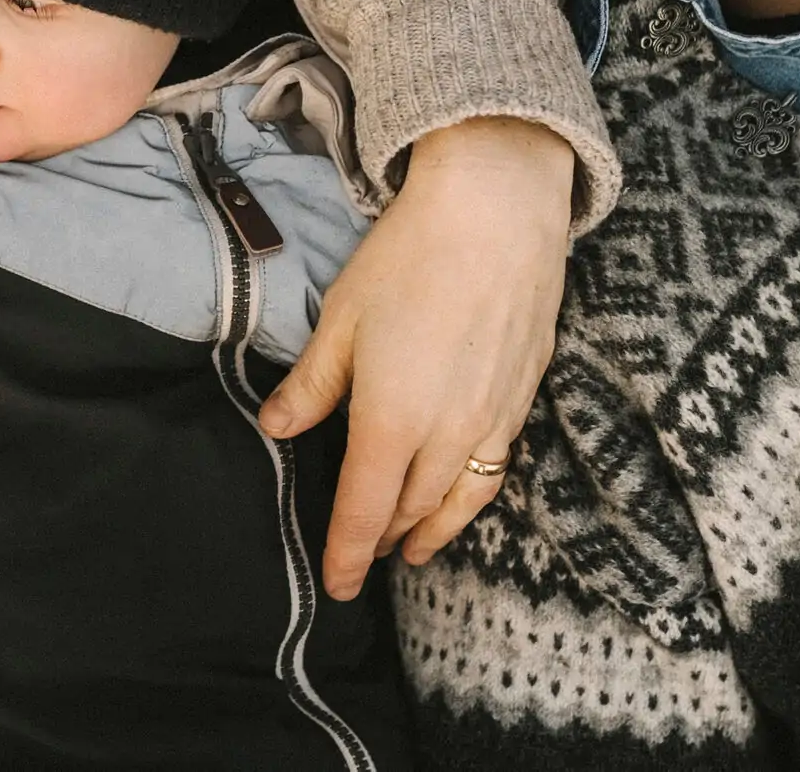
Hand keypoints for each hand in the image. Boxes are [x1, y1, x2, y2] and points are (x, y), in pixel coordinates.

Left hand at [257, 115, 574, 601]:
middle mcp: (446, 435)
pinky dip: (469, 500)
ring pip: (455, 501)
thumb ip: (313, 385)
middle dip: (381, 541)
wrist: (497, 214)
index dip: (345, 554)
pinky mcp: (522, 400)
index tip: (335, 586)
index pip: (363, 512)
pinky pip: (493, 472)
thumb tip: (277, 427)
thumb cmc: (410, 258)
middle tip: (359, 558)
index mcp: (391, 421)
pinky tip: (458, 499)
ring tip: (407, 551)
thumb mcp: (342, 318)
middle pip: (409, 511)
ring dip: (427, 531)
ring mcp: (491, 421)